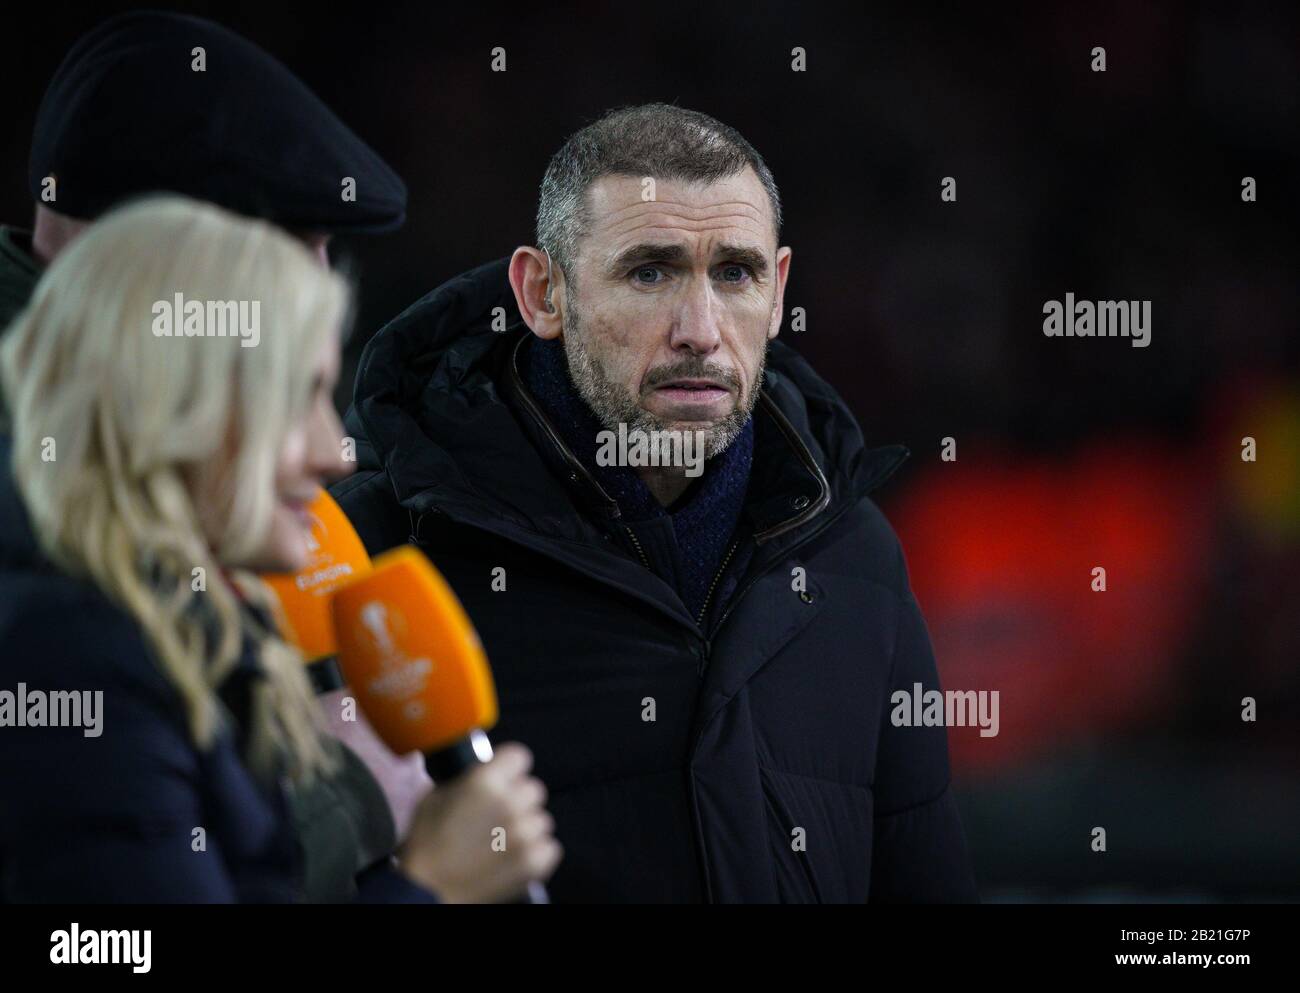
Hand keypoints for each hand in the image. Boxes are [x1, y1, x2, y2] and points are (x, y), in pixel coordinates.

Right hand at [396, 743, 561, 902]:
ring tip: (502, 841)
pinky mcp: (534, 861)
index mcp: (486, 781)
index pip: (520, 757)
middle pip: (533, 789)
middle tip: (498, 815)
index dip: (510, 768)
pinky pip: (549, 847)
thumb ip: (466, 779)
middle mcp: (511, 803)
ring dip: (526, 827)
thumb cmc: (426, 846)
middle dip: (518, 799)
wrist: (427, 891)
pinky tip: (513, 857)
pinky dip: (536, 853)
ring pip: (541, 819)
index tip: (504, 778)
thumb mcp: (435, 797)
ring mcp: (525, 834)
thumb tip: (482, 773)